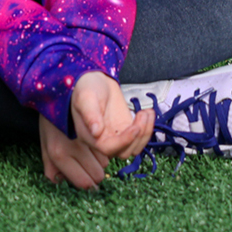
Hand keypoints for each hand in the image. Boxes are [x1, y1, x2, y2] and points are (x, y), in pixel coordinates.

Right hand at [38, 72, 152, 190]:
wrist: (91, 78)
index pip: (107, 149)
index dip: (123, 141)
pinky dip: (147, 129)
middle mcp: (100, 143)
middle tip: (142, 115)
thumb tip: (96, 131)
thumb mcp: (85, 97)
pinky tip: (147, 112)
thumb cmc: (84, 86)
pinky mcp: (122, 133)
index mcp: (88, 137)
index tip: (134, 126)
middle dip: (137, 137)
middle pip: (123, 152)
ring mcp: (113, 139)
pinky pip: (138, 140)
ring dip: (145, 133)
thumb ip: (90, 114)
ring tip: (147, 112)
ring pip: (132, 149)